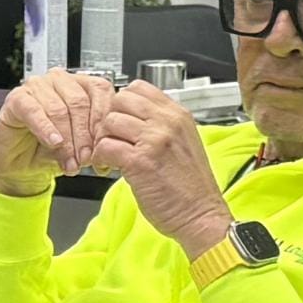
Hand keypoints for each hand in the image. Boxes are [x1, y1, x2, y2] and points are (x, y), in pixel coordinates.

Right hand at [0, 69, 113, 196]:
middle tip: (87, 158)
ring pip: (59, 109)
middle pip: (80, 102)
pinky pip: (34, 111)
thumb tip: (110, 151)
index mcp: (81, 84)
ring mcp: (37, 87)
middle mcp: (60, 81)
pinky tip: (54, 143)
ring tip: (70, 161)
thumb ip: (96, 144)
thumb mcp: (81, 147)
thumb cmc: (52, 150)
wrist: (21, 165)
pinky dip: (46, 129)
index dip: (104, 121)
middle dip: (85, 135)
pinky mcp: (16, 99)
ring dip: (67, 140)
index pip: (101, 91)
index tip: (106, 146)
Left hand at [90, 81, 231, 256]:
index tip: (123, 121)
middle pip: (120, 100)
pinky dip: (100, 158)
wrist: (201, 215)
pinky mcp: (140, 162)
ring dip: (102, 139)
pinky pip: (105, 146)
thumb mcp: (186, 143)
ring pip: (109, 121)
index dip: (124, 104)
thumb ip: (163, 126)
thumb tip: (134, 118)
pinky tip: (108, 168)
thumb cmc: (193, 188)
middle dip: (110, 120)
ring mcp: (154, 140)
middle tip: (112, 138)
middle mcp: (167, 123)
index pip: (139, 88)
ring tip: (109, 156)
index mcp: (179, 115)